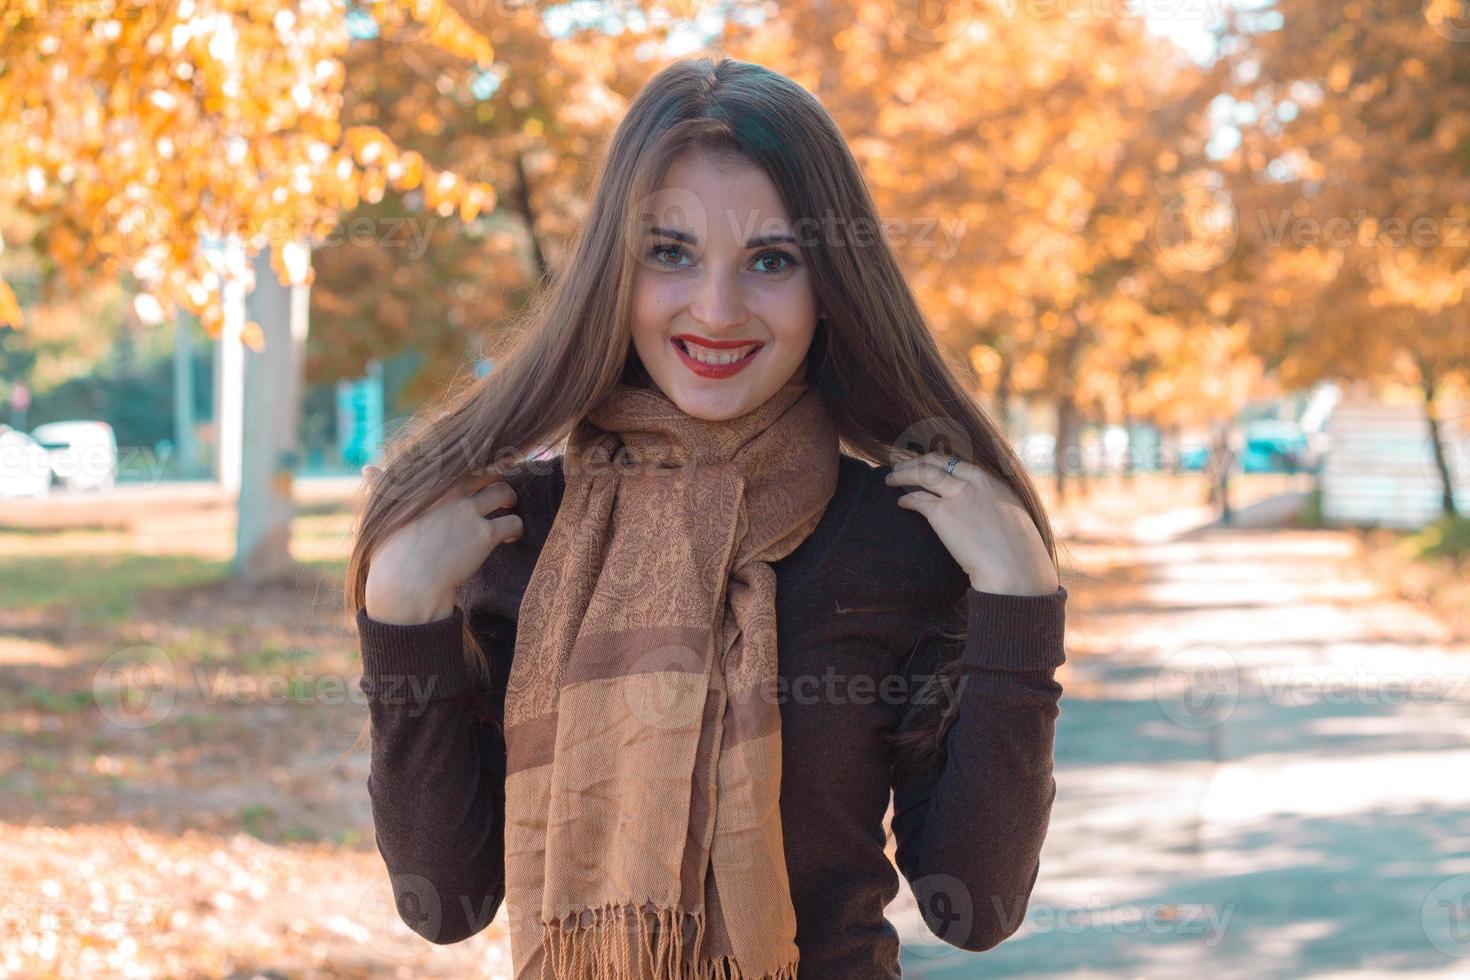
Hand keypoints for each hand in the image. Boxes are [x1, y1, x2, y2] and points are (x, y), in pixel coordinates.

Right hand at [362, 464, 523, 623]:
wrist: (406, 582)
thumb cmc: (391, 551)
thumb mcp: (384, 513)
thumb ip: (382, 486)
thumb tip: (368, 469)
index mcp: (430, 485)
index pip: (461, 462)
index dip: (475, 466)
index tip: (479, 474)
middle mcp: (452, 492)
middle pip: (489, 472)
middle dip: (497, 480)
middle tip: (498, 493)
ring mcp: (470, 512)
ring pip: (505, 492)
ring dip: (510, 499)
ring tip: (508, 509)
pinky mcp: (484, 534)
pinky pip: (513, 522)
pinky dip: (516, 528)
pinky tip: (510, 537)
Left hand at [884, 452, 1059, 596]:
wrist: (1014, 570)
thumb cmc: (1018, 554)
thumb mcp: (1014, 518)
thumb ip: (997, 507)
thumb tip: (988, 514)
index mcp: (993, 482)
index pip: (958, 463)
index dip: (937, 461)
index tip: (926, 463)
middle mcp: (974, 482)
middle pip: (937, 461)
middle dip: (915, 461)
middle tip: (900, 464)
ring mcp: (958, 495)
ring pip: (923, 473)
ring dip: (903, 473)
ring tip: (890, 478)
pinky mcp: (943, 513)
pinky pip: (917, 499)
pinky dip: (906, 499)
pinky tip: (901, 503)